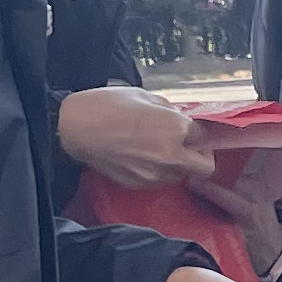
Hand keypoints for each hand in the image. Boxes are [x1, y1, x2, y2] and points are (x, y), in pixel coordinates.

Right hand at [58, 84, 219, 189]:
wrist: (76, 128)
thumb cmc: (107, 105)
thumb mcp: (145, 96)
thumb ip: (168, 111)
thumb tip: (179, 118)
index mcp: (176, 128)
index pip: (204, 135)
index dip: (198, 130)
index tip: (191, 128)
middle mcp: (171, 155)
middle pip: (205, 166)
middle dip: (201, 155)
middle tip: (188, 145)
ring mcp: (155, 174)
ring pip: (182, 175)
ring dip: (179, 164)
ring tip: (160, 150)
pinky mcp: (138, 184)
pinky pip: (160, 181)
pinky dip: (159, 171)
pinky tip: (143, 157)